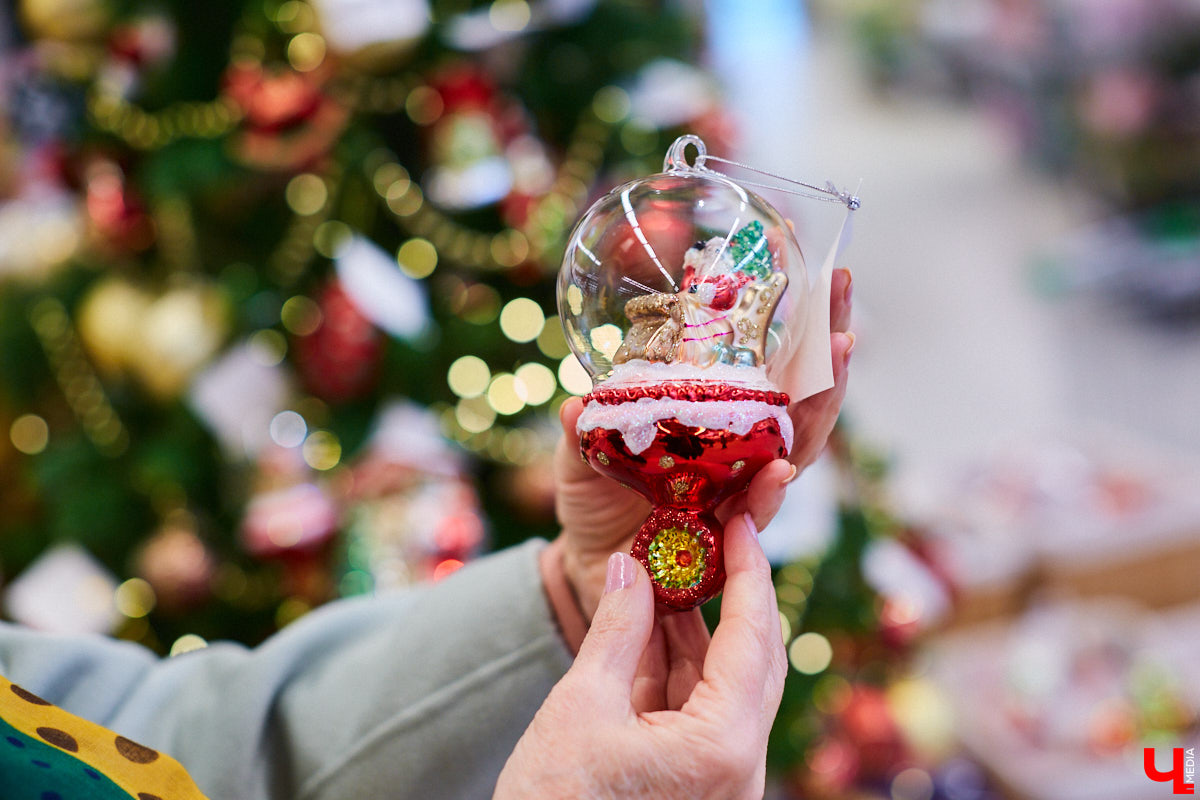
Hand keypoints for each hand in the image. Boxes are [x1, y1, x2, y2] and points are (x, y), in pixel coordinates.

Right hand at [496, 514, 786, 799]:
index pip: (752, 637)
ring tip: (666, 569)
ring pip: (722, 682)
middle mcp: (738, 764)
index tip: (741, 522)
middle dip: (729, 595)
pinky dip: (675, 665)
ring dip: (695, 627)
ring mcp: (719, 777)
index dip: (749, 571)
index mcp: (725, 745)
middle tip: (711, 537)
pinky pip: (696, 709)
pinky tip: (651, 622)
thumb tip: (632, 565)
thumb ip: (617, 629)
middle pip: (751, 658)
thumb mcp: (581, 705)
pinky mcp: (694, 782)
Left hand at [554, 268, 854, 619]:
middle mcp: (738, 452)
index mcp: (712, 420)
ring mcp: (738, 492)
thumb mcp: (580, 456)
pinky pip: (757, 513)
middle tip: (843, 302)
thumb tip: (573, 404)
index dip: (792, 332)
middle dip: (827, 354)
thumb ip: (580, 431)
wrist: (589, 565)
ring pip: (795, 449)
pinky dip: (769, 493)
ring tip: (837, 356)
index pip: (763, 371)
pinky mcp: (729, 539)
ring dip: (819, 405)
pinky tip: (782, 469)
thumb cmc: (594, 497)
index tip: (814, 283)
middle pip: (798, 401)